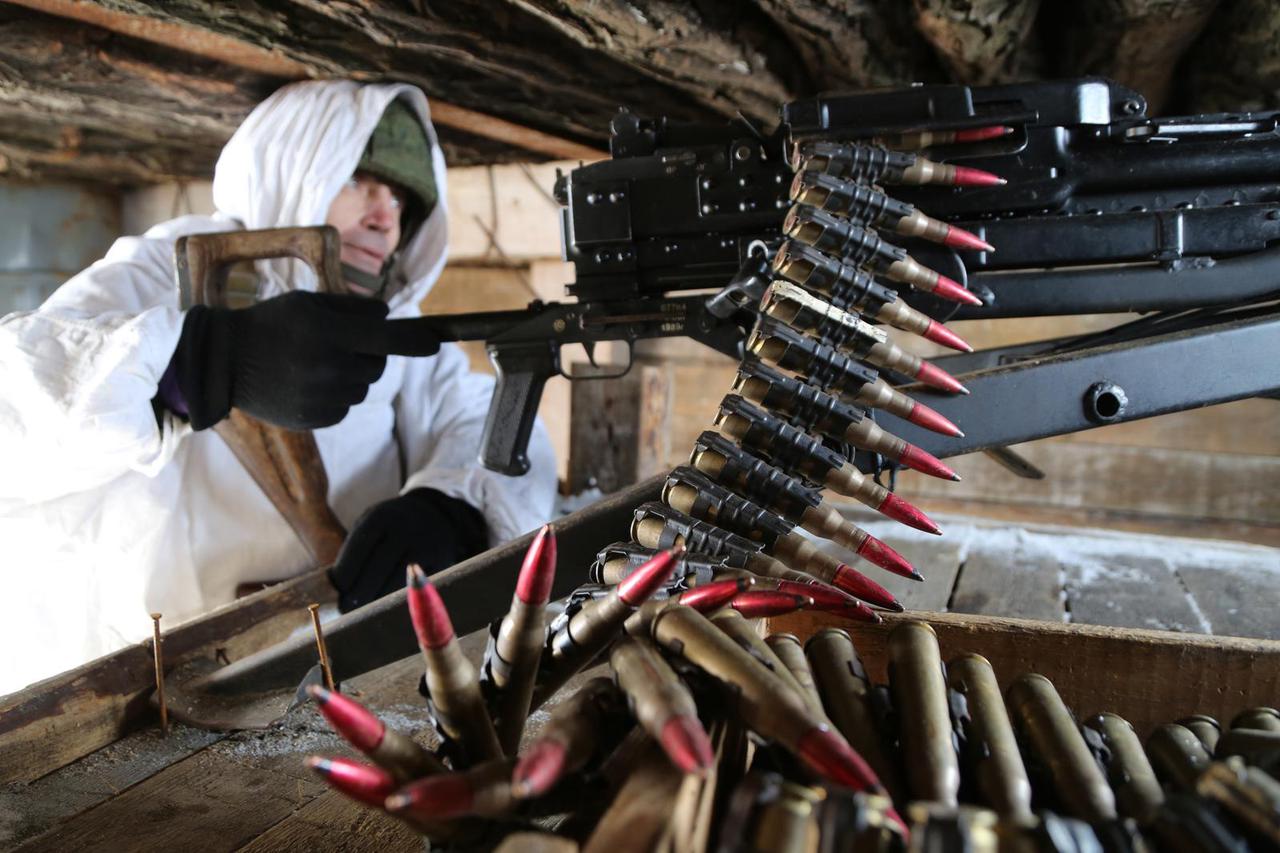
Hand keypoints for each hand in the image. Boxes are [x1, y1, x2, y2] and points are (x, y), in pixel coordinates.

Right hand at [172, 290, 440, 429]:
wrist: (224, 362)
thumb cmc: (270, 323)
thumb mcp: (307, 303)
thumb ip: (351, 309)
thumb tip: (388, 316)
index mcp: (328, 334)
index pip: (386, 337)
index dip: (415, 341)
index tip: (436, 343)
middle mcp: (328, 367)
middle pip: (378, 365)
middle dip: (370, 353)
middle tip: (341, 343)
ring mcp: (322, 397)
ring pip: (362, 387)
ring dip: (351, 374)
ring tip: (315, 362)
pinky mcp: (315, 418)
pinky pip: (344, 406)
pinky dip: (335, 395)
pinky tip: (306, 382)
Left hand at [328, 488, 488, 611]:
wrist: (433, 516)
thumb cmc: (390, 527)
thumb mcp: (370, 525)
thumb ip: (354, 551)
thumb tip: (334, 588)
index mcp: (381, 516)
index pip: (358, 548)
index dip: (345, 575)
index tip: (336, 593)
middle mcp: (405, 527)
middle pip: (377, 569)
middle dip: (359, 594)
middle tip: (346, 610)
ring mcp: (426, 544)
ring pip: (397, 582)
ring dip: (377, 600)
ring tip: (363, 612)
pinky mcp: (442, 560)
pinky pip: (416, 587)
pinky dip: (400, 599)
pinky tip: (387, 605)